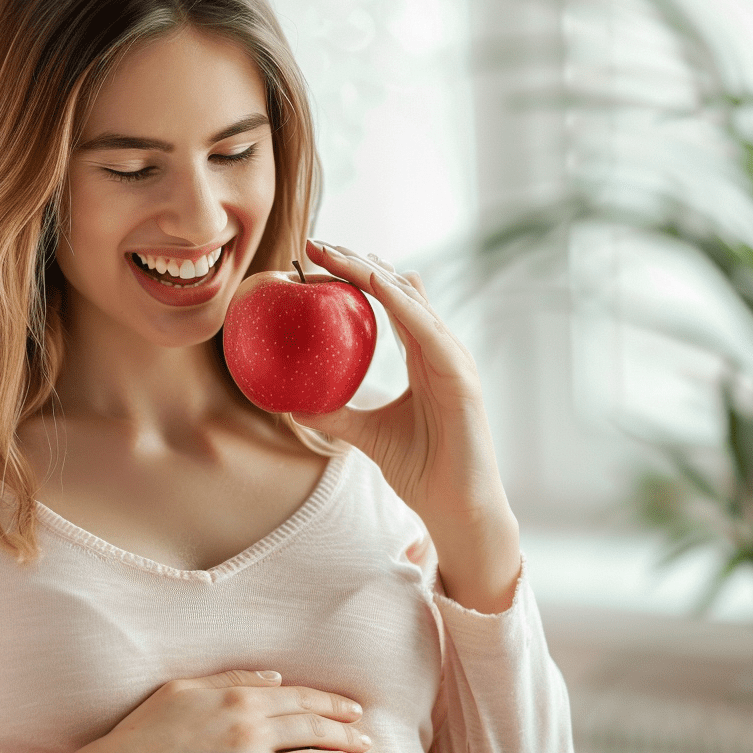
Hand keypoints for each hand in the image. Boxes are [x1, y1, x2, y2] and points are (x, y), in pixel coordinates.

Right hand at [80, 669, 370, 752]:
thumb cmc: (148, 729)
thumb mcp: (184, 689)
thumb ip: (232, 679)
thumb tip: (274, 677)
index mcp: (237, 699)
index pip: (297, 698)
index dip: (329, 704)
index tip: (352, 710)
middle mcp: (249, 728)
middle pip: (310, 728)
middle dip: (343, 731)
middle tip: (366, 736)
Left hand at [295, 239, 519, 612]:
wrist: (457, 510)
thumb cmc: (422, 471)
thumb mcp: (366, 435)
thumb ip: (336, 414)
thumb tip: (291, 403)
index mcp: (425, 358)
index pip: (389, 305)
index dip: (358, 277)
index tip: (319, 258)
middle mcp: (441, 351)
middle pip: (398, 293)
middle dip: (359, 264)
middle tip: (318, 243)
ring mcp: (455, 361)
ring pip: (411, 303)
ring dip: (373, 275)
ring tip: (337, 254)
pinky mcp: (462, 378)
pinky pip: (428, 332)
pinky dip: (403, 306)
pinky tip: (377, 287)